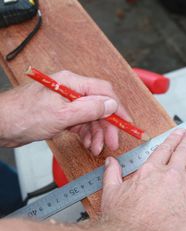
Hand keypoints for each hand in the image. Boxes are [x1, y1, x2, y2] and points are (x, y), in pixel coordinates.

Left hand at [0, 70, 130, 154]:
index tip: (128, 123)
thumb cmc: (23, 116)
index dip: (119, 108)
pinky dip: (86, 134)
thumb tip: (111, 105)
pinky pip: (80, 123)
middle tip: (113, 143)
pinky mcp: (61, 113)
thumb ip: (89, 109)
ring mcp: (66, 102)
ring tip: (96, 148)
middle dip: (107, 126)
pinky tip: (87, 144)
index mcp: (72, 82)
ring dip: (96, 133)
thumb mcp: (61, 115)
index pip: (104, 91)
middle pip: (99, 106)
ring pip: (90, 117)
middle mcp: (71, 89)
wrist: (1, 125)